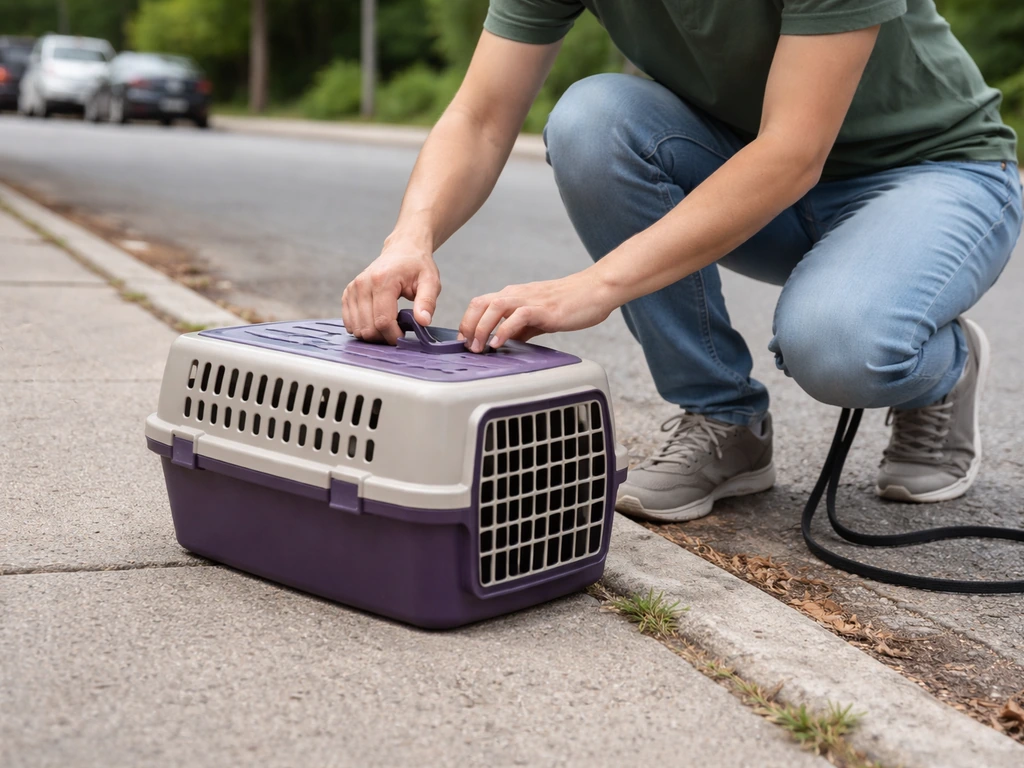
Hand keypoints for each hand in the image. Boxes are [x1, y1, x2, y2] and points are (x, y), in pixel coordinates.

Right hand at [341, 234, 440, 344]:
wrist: (402, 250)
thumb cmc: (417, 266)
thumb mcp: (430, 281)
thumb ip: (427, 302)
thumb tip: (423, 322)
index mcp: (382, 280)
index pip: (383, 320)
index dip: (393, 336)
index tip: (404, 337)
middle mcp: (362, 284)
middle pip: (368, 327)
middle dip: (383, 337)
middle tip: (397, 330)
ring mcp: (352, 289)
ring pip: (357, 328)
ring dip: (373, 334)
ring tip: (388, 325)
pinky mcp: (348, 293)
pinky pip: (349, 322)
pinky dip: (362, 327)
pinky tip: (376, 321)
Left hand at [459, 270, 616, 351]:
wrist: (595, 290)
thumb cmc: (571, 304)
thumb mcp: (540, 318)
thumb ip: (523, 328)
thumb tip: (509, 342)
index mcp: (514, 295)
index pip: (480, 304)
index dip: (467, 322)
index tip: (464, 341)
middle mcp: (517, 294)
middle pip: (479, 303)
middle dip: (468, 325)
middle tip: (467, 346)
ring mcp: (529, 299)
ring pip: (493, 307)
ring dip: (481, 328)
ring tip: (479, 347)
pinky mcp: (542, 308)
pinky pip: (517, 316)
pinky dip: (504, 330)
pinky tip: (499, 343)